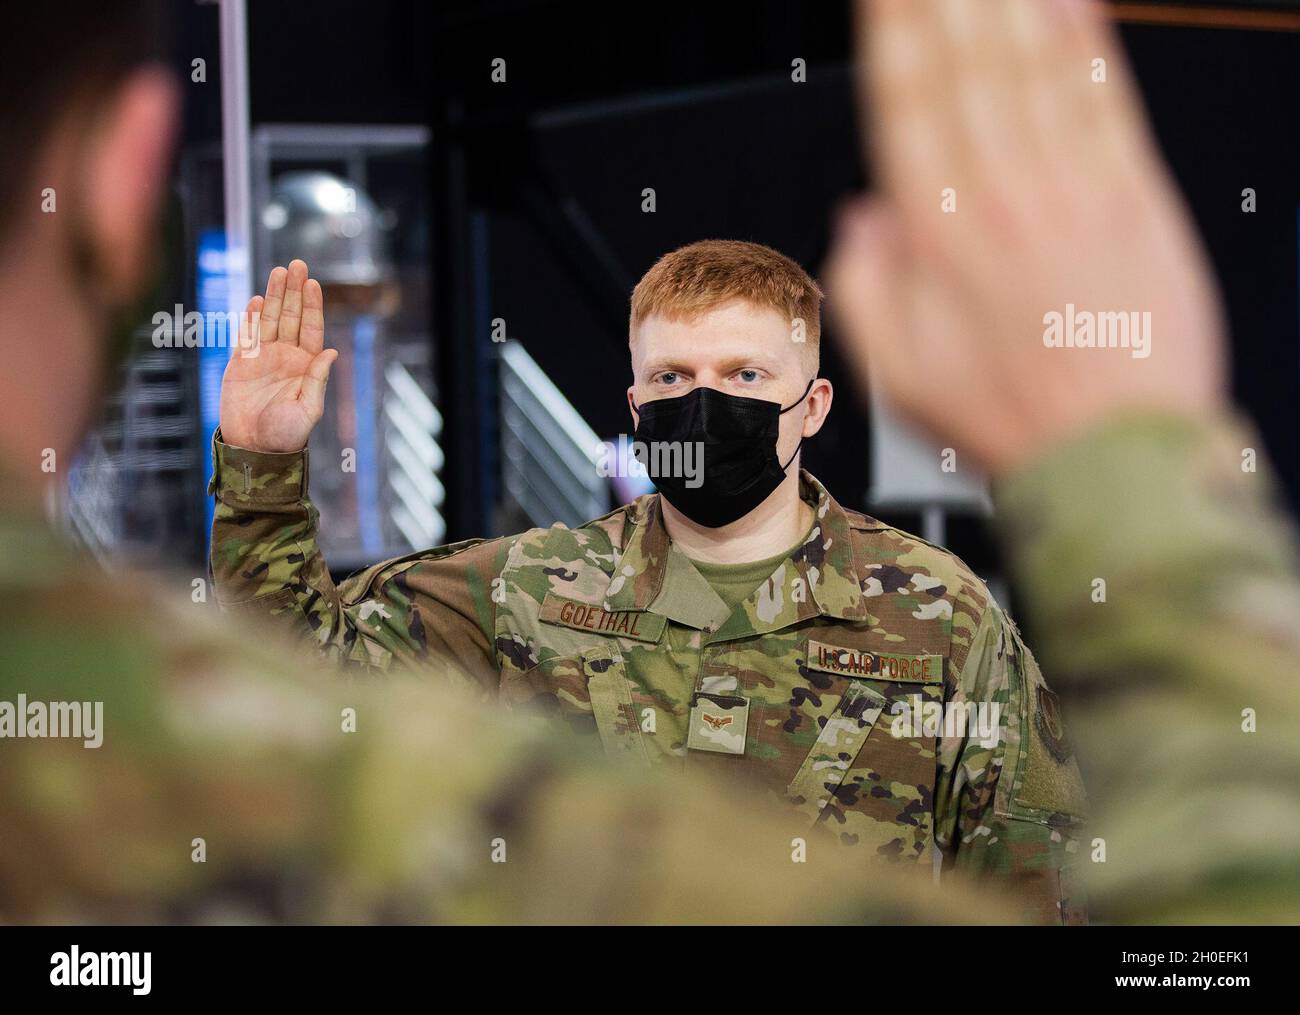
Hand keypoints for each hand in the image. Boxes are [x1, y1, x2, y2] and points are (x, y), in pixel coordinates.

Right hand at [219, 259, 337, 452]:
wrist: (252, 448)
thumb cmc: (285, 435)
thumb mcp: (308, 410)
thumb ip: (317, 380)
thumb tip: (332, 351)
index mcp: (306, 366)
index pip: (311, 328)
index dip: (312, 305)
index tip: (312, 282)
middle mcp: (286, 356)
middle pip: (292, 316)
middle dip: (294, 290)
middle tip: (296, 263)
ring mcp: (262, 357)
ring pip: (270, 319)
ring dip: (275, 296)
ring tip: (279, 271)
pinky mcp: (240, 363)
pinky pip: (246, 335)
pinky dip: (251, 318)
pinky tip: (257, 300)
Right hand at [827, 0, 1226, 475]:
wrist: (1116, 454)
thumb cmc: (1009, 416)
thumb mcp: (899, 376)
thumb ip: (866, 288)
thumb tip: (863, 218)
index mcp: (940, 239)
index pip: (907, 102)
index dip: (893, 29)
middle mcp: (1005, 200)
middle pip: (967, 64)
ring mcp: (1075, 192)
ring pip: (1035, 67)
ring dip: (1009, 2)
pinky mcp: (1136, 198)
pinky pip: (1107, 99)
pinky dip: (1087, 41)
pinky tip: (1070, 0)